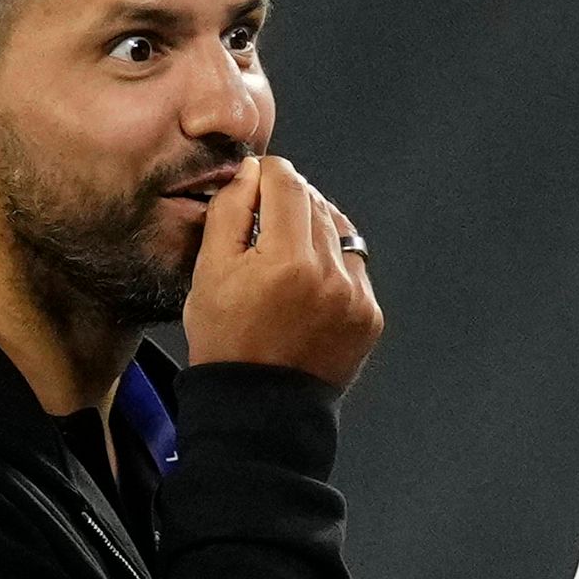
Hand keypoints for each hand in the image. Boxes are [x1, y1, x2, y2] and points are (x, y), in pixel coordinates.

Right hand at [186, 154, 384, 390]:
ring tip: (286, 246)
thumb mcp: (209, 272)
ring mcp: (356, 297)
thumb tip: (251, 173)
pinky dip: (332, 261)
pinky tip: (307, 279)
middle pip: (315, 203)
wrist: (260, 405)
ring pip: (339, 231)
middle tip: (265, 215)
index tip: (257, 178)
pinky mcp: (369, 315)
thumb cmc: (227, 343)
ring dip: (314, 227)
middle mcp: (329, 276)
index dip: (269, 172)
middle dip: (288, 200)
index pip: (288, 184)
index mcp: (287, 261)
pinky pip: (354, 267)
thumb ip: (230, 213)